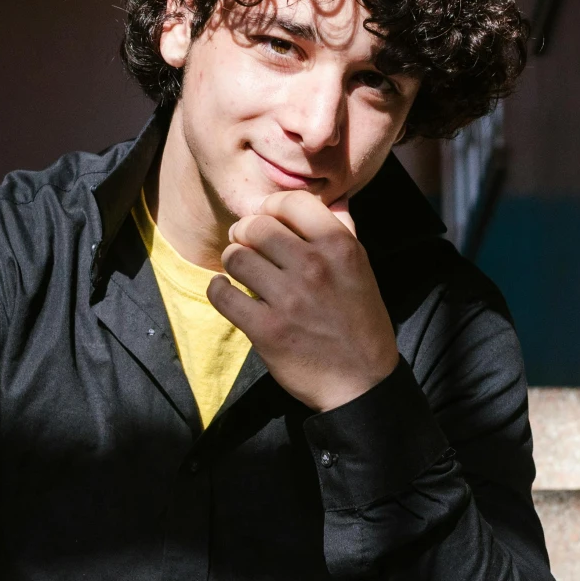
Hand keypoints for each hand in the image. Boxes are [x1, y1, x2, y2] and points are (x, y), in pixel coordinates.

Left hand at [212, 190, 399, 412]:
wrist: (362, 382)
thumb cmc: (361, 323)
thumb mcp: (361, 270)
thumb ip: (344, 232)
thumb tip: (335, 198)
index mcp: (340, 247)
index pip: (291, 201)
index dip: (271, 207)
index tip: (267, 220)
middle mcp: (314, 267)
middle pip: (256, 226)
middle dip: (245, 233)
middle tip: (245, 244)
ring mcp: (288, 299)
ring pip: (236, 257)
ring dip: (232, 260)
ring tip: (239, 270)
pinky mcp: (266, 330)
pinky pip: (223, 294)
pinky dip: (218, 289)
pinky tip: (224, 289)